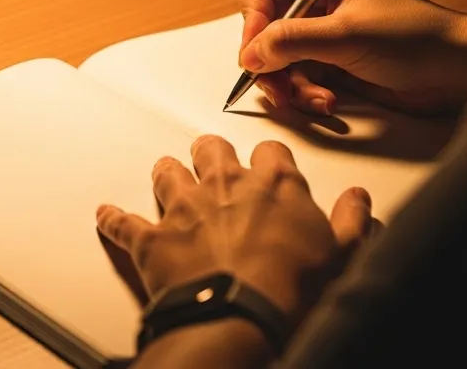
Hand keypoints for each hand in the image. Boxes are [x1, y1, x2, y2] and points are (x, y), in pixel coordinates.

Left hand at [96, 135, 372, 323]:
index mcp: (274, 184)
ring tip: (167, 172)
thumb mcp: (343, 254)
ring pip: (168, 172)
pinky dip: (114, 219)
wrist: (241, 317)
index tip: (269, 165)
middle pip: (212, 149)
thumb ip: (352, 220)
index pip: (271, 151)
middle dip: (211, 152)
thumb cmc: (290, 288)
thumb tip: (359, 200)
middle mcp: (226, 185)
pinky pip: (124, 222)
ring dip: (167, 174)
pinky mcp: (153, 240)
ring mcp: (185, 209)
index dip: (269, 159)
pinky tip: (107, 214)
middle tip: (212, 157)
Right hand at [232, 0, 466, 115]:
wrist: (457, 69)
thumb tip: (250, 54)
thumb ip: (292, 41)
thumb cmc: (414, 38)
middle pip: (262, 26)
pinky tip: (330, 103)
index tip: (259, 52)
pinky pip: (299, 77)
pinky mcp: (333, 60)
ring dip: (289, 84)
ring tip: (315, 100)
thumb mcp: (346, 36)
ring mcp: (323, 30)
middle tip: (278, 87)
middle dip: (269, 61)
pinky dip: (307, 94)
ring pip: (277, 58)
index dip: (251, 19)